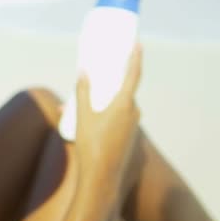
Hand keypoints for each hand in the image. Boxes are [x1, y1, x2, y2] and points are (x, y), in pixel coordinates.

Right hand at [74, 44, 142, 192]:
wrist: (101, 177)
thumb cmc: (91, 145)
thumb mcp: (82, 116)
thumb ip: (83, 92)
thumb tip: (83, 72)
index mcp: (124, 104)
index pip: (133, 74)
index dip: (135, 57)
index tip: (137, 43)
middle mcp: (133, 113)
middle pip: (126, 88)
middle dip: (116, 78)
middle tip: (104, 67)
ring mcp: (133, 125)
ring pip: (123, 103)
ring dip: (111, 96)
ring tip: (94, 94)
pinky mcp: (129, 135)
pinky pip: (122, 115)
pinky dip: (112, 109)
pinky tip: (97, 115)